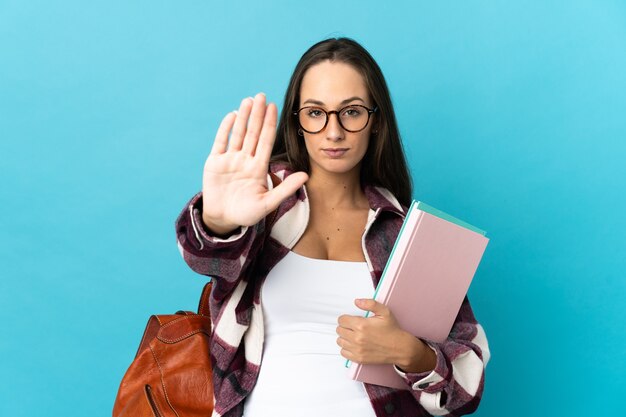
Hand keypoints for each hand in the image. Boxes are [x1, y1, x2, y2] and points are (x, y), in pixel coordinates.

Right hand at [201, 93, 308, 233]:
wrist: (224, 220)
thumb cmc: (247, 213)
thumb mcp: (268, 203)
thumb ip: (285, 189)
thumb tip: (306, 176)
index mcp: (258, 168)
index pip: (265, 141)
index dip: (270, 124)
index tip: (274, 107)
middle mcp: (245, 160)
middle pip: (252, 133)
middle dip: (257, 114)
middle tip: (262, 95)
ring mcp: (230, 160)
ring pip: (238, 134)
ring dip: (243, 117)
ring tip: (248, 100)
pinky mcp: (215, 162)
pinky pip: (220, 142)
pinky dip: (225, 129)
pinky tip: (232, 115)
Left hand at [337, 299, 433, 371]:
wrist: (400, 348)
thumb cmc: (392, 330)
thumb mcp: (384, 312)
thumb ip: (370, 304)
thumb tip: (357, 301)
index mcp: (361, 325)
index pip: (341, 320)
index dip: (346, 318)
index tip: (351, 319)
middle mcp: (357, 338)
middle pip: (339, 330)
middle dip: (345, 327)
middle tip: (353, 327)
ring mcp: (357, 349)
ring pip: (340, 341)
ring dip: (345, 337)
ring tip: (354, 335)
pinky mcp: (358, 358)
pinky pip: (343, 352)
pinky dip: (346, 348)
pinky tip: (354, 344)